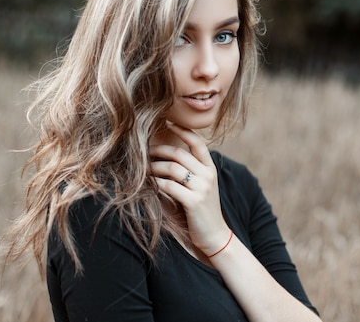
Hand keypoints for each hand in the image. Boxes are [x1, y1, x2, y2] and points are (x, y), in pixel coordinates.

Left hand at [149, 123, 230, 255]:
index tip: (168, 122)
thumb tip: (163, 156)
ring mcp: (202, 188)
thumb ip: (187, 171)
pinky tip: (149, 185)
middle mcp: (208, 175)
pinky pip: (169, 186)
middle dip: (158, 150)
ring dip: (154, 167)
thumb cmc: (201, 211)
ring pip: (172, 168)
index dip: (182, 131)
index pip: (197, 142)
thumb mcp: (200, 187)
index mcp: (210, 169)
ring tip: (144, 170)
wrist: (214, 236)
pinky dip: (156, 184)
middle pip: (179, 154)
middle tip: (144, 152)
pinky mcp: (194, 202)